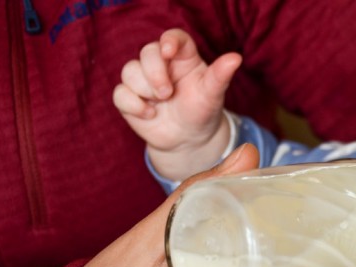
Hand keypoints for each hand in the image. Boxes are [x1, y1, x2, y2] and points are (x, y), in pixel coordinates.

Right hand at [113, 28, 241, 180]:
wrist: (189, 139)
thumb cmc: (202, 111)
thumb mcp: (213, 95)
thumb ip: (221, 76)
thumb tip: (236, 58)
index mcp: (183, 58)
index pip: (173, 38)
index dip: (168, 40)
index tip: (168, 51)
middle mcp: (161, 65)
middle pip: (147, 52)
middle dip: (154, 72)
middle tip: (167, 93)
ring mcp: (143, 81)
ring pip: (129, 71)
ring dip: (143, 89)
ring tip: (160, 104)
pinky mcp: (130, 98)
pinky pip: (119, 94)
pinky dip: (132, 104)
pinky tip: (150, 114)